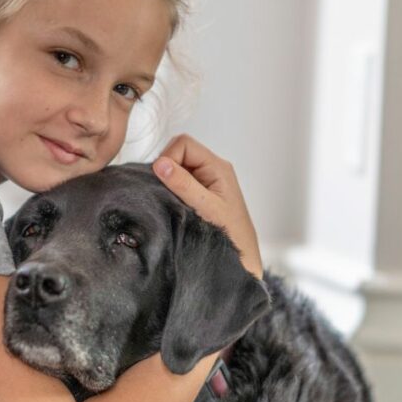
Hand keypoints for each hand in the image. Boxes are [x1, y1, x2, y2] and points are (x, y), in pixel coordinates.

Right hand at [152, 135, 263, 279]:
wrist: (240, 257)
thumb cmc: (230, 234)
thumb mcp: (205, 208)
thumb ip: (183, 184)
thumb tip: (160, 164)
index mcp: (218, 167)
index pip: (184, 144)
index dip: (168, 157)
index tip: (161, 180)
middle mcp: (212, 170)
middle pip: (179, 153)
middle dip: (166, 169)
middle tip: (164, 192)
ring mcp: (206, 181)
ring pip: (177, 168)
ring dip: (168, 181)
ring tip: (170, 201)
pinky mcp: (199, 193)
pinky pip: (179, 181)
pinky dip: (170, 190)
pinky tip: (172, 205)